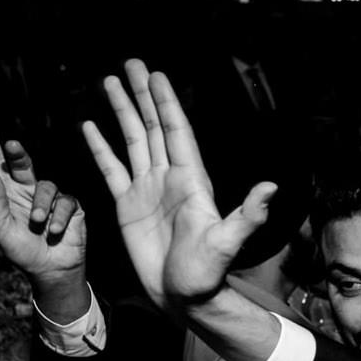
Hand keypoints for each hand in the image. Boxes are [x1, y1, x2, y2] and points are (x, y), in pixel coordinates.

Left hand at [0, 114, 84, 284]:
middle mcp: (27, 190)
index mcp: (6, 192)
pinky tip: (54, 231)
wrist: (51, 270)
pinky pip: (65, 202)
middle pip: (22, 163)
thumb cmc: (22, 251)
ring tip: (38, 225)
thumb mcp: (0, 228)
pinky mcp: (70, 207)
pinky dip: (58, 217)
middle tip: (12, 146)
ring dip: (41, 206)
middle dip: (17, 154)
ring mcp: (50, 198)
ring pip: (46, 187)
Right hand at [82, 60, 275, 311]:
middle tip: (131, 62)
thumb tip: (271, 188)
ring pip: (132, 140)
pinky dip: (100, 146)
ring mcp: (148, 189)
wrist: (184, 298)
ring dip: (123, 111)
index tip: (157, 75)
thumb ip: (247, 215)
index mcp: (192, 181)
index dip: (166, 103)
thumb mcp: (227, 243)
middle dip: (143, 94)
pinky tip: (90, 125)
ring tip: (110, 81)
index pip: (176, 132)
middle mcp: (170, 178)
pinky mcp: (128, 204)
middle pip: (153, 127)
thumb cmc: (207, 275)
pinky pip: (111, 168)